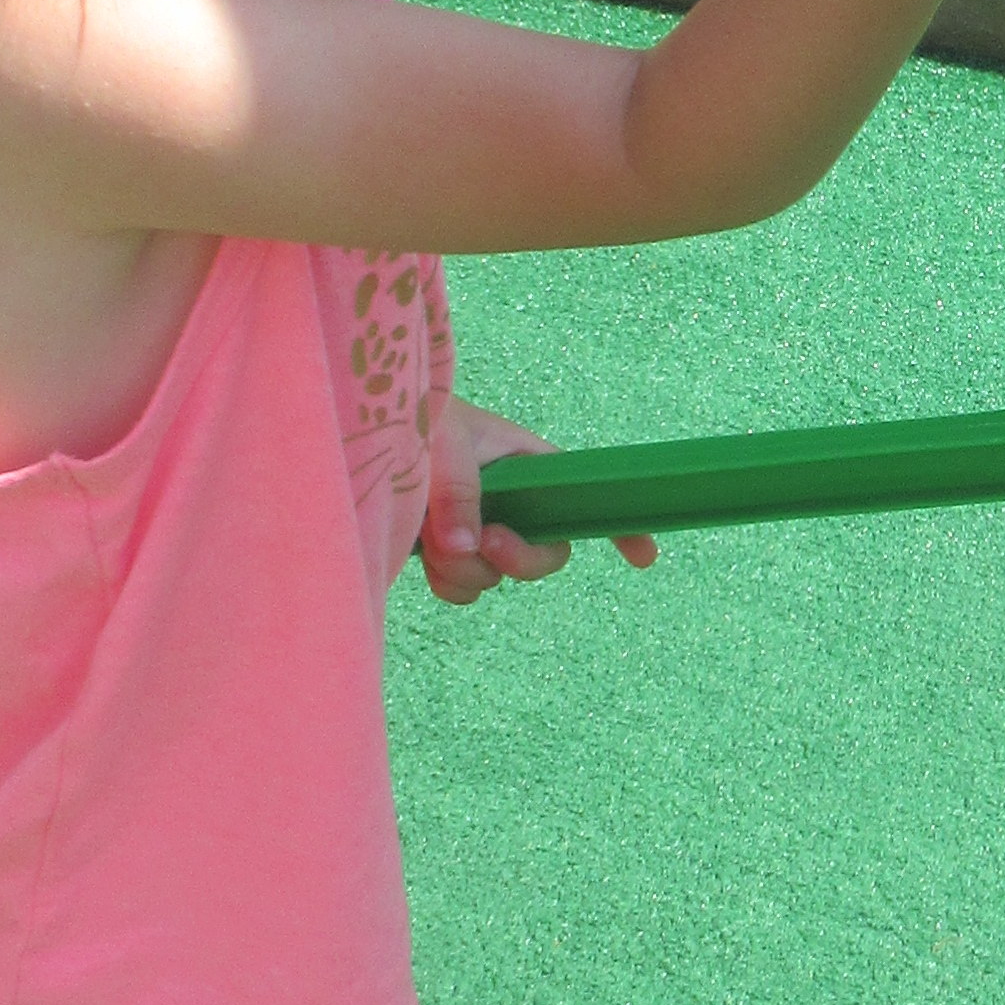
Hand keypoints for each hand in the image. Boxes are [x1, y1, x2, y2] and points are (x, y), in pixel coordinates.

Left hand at [419, 398, 657, 607]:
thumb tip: (467, 548)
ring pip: (495, 578)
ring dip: (465, 570)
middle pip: (545, 554)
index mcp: (527, 464)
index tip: (644, 558)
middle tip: (486, 542)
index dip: (619, 527)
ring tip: (429, 536)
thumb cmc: (412, 417)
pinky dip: (443, 579)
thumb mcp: (441, 440)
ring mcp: (479, 529)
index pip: (584, 495)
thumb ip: (459, 491)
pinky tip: (419, 550)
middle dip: (517, 559)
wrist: (359, 429)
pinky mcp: (447, 553)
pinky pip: (461, 588)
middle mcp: (511, 501)